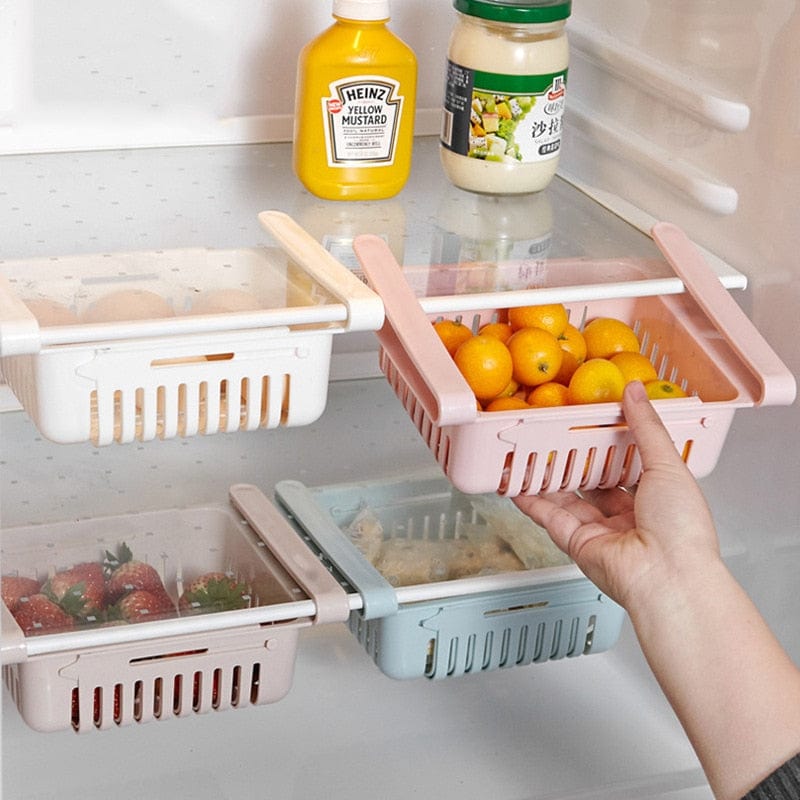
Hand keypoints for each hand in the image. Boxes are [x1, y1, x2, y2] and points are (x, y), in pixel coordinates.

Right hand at [513, 380, 720, 609]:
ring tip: (527, 454)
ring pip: (567, 500)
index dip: (609, 446)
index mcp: (656, 500)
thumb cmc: (682, 530)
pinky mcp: (578, 544)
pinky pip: (550, 517)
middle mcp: (628, 518)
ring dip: (546, 479)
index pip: (627, 468)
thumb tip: (635, 393)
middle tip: (554, 437)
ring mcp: (601, 532)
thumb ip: (646, 427)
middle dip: (574, 462)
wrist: (668, 576)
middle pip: (593, 484)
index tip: (591, 424)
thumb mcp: (668, 464)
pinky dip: (531, 501)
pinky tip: (516, 483)